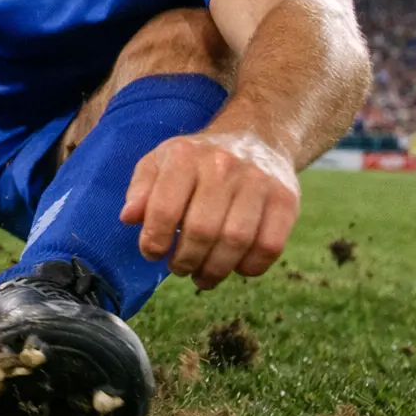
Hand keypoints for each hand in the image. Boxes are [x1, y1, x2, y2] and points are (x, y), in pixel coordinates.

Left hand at [120, 131, 299, 291]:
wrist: (257, 138)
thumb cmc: (198, 160)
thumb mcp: (159, 162)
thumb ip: (140, 189)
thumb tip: (129, 217)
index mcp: (186, 156)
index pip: (164, 209)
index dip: (154, 240)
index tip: (152, 253)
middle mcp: (224, 166)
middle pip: (202, 231)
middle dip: (184, 261)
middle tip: (178, 268)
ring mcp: (259, 182)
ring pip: (236, 241)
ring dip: (214, 270)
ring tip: (202, 276)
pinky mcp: (286, 200)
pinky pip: (269, 246)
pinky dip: (250, 267)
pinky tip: (235, 267)